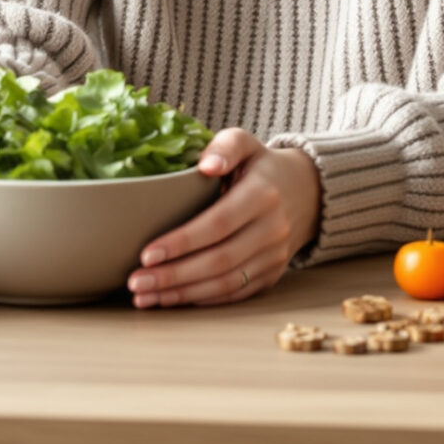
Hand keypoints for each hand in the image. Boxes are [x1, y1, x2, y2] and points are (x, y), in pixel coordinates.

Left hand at [126, 128, 321, 307]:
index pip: (218, 224)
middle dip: (174, 276)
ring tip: (145, 296)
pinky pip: (235, 293)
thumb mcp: (247, 144)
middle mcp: (272, 229)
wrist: (307, 192)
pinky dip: (201, 299)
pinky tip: (172, 299)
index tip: (147, 254)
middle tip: (136, 282)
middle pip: (219, 261)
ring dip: (182, 294)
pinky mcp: (271, 275)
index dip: (182, 242)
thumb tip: (205, 165)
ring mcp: (274, 257)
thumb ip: (226, 146)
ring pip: (225, 283)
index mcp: (263, 195)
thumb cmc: (262, 167)